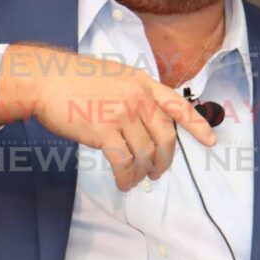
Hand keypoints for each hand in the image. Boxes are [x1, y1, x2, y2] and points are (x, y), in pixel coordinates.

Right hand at [0, 43, 216, 190]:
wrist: (48, 80)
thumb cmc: (77, 79)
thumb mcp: (116, 77)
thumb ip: (135, 95)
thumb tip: (147, 124)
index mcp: (143, 83)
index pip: (178, 106)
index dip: (197, 126)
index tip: (211, 142)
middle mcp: (137, 98)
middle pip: (165, 138)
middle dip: (165, 161)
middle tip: (157, 171)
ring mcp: (122, 114)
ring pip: (145, 154)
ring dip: (141, 172)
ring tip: (134, 179)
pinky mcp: (104, 131)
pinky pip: (124, 162)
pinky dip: (126, 177)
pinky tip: (122, 182)